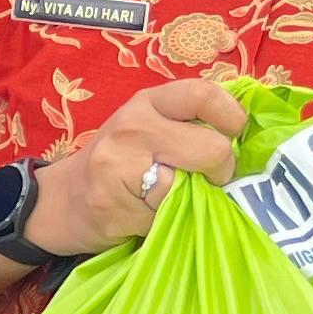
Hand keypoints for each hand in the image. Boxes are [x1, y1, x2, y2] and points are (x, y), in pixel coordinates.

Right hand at [21, 79, 245, 257]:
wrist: (63, 200)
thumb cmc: (120, 163)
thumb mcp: (149, 127)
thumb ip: (190, 124)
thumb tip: (249, 138)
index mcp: (148, 102)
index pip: (202, 94)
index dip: (232, 117)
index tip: (235, 135)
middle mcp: (133, 126)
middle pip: (212, 148)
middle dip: (221, 170)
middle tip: (207, 179)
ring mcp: (120, 165)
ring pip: (191, 187)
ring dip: (192, 200)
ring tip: (171, 198)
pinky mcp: (114, 203)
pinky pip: (168, 215)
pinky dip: (169, 220)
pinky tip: (150, 214)